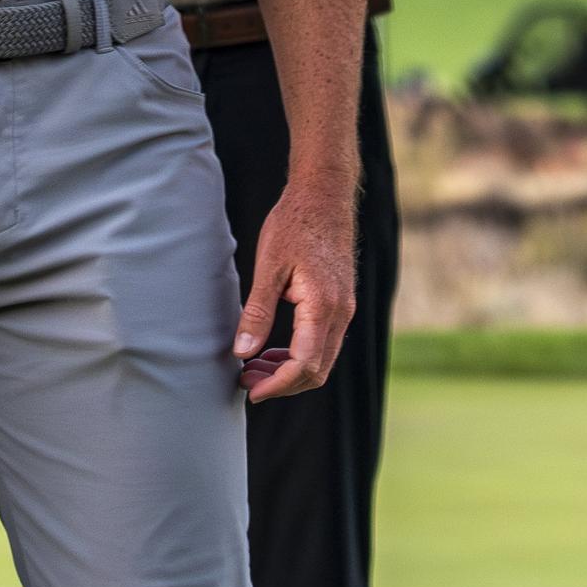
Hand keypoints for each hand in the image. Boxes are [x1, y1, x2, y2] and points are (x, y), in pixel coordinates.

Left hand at [235, 175, 358, 402]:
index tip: (251, 390)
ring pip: (322, 359)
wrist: (324, 195)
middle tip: (247, 382)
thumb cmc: (294, 224)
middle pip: (317, 370)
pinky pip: (324, 342)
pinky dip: (301, 354)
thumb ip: (257, 312)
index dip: (277, 385)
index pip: (304, 365)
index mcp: (322, 306)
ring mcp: (344, 309)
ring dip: (290, 371)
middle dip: (282, 384)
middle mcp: (341, 313)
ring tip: (255, 368)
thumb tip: (242, 352)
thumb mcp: (269, 266)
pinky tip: (274, 350)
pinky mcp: (341, 303)